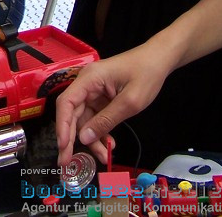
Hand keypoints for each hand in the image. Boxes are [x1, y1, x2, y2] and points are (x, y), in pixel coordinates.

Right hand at [54, 42, 177, 167]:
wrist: (159, 60)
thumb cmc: (146, 75)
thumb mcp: (130, 102)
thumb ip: (106, 120)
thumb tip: (84, 138)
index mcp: (89, 79)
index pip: (66, 103)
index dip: (62, 126)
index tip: (63, 147)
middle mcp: (86, 84)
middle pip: (72, 113)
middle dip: (71, 138)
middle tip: (67, 162)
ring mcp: (93, 91)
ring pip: (84, 119)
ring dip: (91, 139)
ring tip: (103, 156)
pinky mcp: (101, 97)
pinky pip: (95, 117)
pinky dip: (100, 132)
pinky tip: (108, 144)